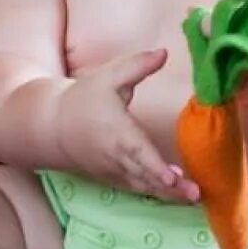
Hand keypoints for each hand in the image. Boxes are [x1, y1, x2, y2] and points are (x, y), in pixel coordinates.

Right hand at [55, 48, 198, 201]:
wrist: (51, 126)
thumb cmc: (83, 98)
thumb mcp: (109, 76)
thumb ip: (138, 65)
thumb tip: (165, 52)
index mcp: (116, 130)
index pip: (138, 151)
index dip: (156, 166)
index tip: (172, 177)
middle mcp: (115, 155)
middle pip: (146, 174)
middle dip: (171, 187)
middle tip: (196, 194)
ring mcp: (113, 170)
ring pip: (143, 185)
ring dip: (167, 194)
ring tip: (192, 197)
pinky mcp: (112, 178)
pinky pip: (135, 188)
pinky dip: (154, 193)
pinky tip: (174, 193)